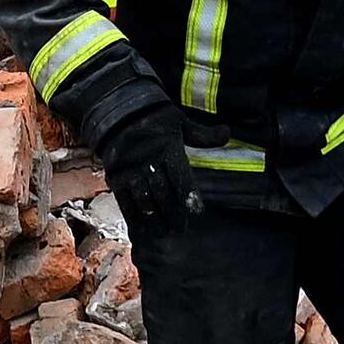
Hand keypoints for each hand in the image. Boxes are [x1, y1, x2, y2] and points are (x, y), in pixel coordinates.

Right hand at [93, 97, 193, 227]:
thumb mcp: (180, 121)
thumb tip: (227, 133)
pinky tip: (139, 228)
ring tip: (162, 233)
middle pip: (163, 193)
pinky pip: (123, 199)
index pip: (180, 178)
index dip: (188, 197)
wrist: (118, 110)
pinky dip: (131, 216)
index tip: (196, 212)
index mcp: (168, 149)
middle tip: (180, 229)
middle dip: (172, 213)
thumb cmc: (155, 117)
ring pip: (144, 200)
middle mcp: (149, 162)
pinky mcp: (116, 176)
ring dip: (153, 219)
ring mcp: (130, 170)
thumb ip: (202, 134)